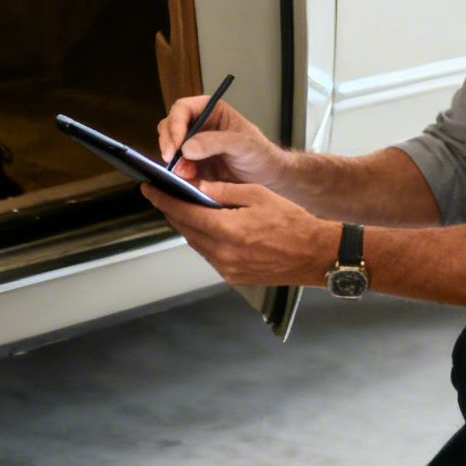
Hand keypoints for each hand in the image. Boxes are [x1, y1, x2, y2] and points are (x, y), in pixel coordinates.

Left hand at [141, 181, 338, 287]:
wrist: (315, 255)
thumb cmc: (293, 223)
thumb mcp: (258, 195)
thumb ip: (224, 191)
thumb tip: (198, 188)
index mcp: (227, 230)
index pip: (183, 212)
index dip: (163, 199)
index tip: (149, 189)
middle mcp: (222, 253)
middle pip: (185, 229)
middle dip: (173, 210)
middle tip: (164, 195)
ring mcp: (227, 268)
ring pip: (196, 243)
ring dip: (188, 226)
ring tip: (184, 208)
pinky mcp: (233, 277)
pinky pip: (210, 255)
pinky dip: (204, 239)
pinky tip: (207, 226)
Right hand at [155, 96, 287, 185]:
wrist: (268, 180)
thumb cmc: (261, 156)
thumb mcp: (243, 145)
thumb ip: (216, 142)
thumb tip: (187, 148)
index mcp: (210, 111)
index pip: (182, 109)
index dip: (174, 125)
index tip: (175, 147)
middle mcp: (199, 126)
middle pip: (169, 128)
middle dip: (169, 145)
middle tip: (172, 163)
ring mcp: (194, 147)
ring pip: (170, 150)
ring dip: (173, 163)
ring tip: (187, 175)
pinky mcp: (193, 166)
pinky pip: (176, 168)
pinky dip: (178, 175)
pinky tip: (188, 182)